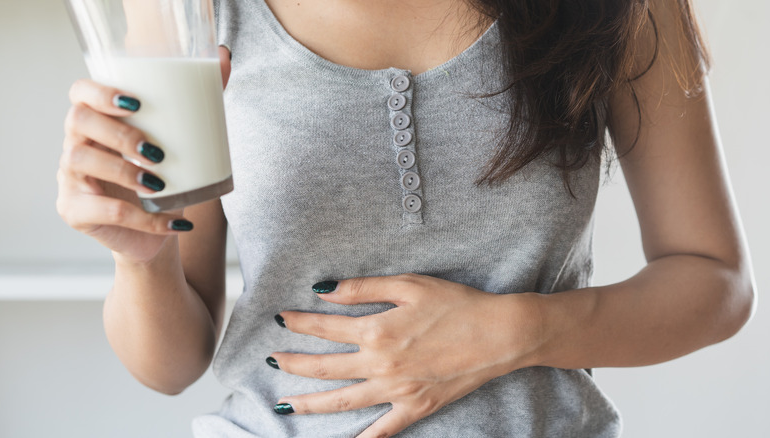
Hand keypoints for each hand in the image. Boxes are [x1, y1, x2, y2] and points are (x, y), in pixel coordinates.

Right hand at [56, 78, 192, 262]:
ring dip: (124, 171)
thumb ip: (200, 100)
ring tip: (160, 183)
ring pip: (80, 162)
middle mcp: (76, 145)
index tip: (136, 103)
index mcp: (98, 122)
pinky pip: (104, 211)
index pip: (79, 92)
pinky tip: (174, 221)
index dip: (100, 92)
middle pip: (77, 121)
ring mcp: (70, 179)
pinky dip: (145, 219)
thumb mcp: (182, 142)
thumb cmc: (166, 180)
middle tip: (156, 152)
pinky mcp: (74, 212)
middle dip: (118, 133)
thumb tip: (224, 56)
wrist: (158, 233)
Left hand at [269, 274, 543, 437]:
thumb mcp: (408, 285)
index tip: (281, 319)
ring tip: (284, 405)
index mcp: (376, 332)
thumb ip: (363, 289)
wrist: (498, 334)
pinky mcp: (416, 407)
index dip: (299, 323)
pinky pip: (383, 430)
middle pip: (324, 368)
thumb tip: (325, 291)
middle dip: (293, 364)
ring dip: (310, 403)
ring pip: (342, 401)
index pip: (324, 328)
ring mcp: (396, 391)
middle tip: (272, 361)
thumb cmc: (456, 304)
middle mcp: (380, 365)